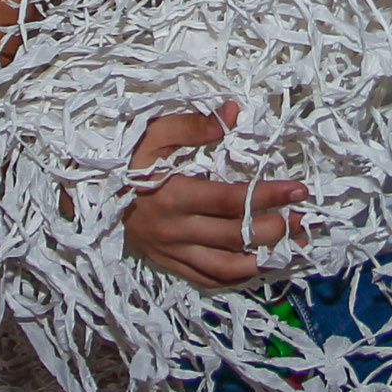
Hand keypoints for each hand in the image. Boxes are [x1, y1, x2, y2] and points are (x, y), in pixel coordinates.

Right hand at [122, 101, 306, 290]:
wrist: (86, 196)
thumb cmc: (125, 160)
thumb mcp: (152, 134)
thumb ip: (192, 125)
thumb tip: (234, 112)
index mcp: (174, 197)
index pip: (232, 201)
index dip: (268, 196)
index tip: (299, 190)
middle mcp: (175, 231)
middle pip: (235, 236)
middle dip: (276, 229)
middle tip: (304, 219)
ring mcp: (171, 252)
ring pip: (225, 266)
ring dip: (264, 259)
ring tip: (294, 248)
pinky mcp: (168, 264)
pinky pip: (206, 279)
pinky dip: (236, 277)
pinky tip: (260, 267)